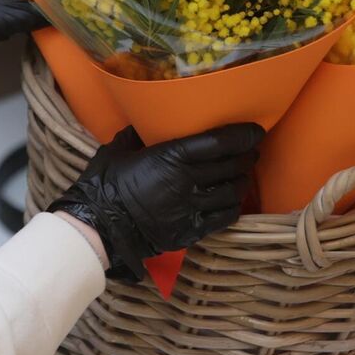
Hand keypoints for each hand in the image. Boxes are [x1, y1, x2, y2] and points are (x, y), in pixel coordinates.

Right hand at [48, 124, 265, 282]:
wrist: (98, 227)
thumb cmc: (105, 184)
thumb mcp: (118, 150)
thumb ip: (138, 135)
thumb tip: (145, 125)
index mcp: (172, 156)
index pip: (220, 142)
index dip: (243, 135)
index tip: (256, 130)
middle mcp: (188, 180)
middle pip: (232, 165)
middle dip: (247, 156)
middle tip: (250, 151)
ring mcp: (192, 207)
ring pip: (233, 191)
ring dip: (242, 181)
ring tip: (242, 175)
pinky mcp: (191, 230)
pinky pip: (225, 217)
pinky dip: (234, 207)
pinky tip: (232, 201)